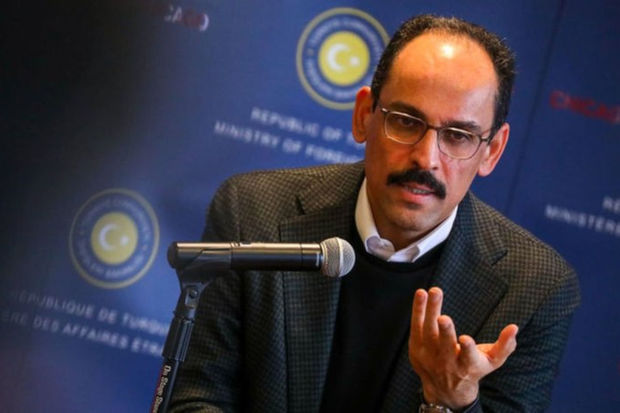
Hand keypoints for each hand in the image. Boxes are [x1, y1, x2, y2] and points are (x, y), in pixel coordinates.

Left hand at [408, 287, 517, 409]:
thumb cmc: (472, 368)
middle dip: (445, 332)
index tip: (466, 339)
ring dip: (430, 311)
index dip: (468, 349)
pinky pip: (416, 326)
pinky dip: (418, 310)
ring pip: (428, 332)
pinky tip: (421, 293)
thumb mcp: (492, 361)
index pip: (469, 358)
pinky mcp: (416, 348)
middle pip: (445, 346)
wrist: (445, 389)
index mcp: (468, 366)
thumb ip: (505, 346)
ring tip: (432, 292)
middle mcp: (447, 362)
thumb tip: (514, 327)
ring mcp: (429, 356)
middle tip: (444, 318)